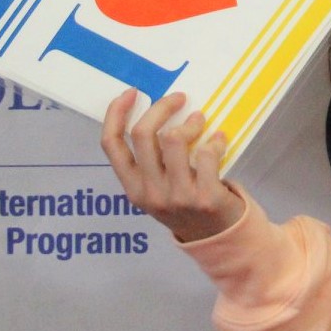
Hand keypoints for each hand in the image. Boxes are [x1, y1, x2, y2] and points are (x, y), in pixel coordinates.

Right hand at [101, 89, 244, 242]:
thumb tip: (157, 110)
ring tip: (200, 121)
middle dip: (162, 107)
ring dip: (191, 123)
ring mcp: (177, 196)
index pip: (111, 145)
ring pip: (174, 139)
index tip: (132, 93)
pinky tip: (218, 140)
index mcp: (132, 187)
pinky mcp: (205, 197)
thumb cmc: (186, 201)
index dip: (116, 113)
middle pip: (143, 133)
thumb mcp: (158, 187)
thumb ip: (152, 159)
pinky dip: (215, 140)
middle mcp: (150, 192)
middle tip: (179, 98)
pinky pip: (206, 153)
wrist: (218, 237)